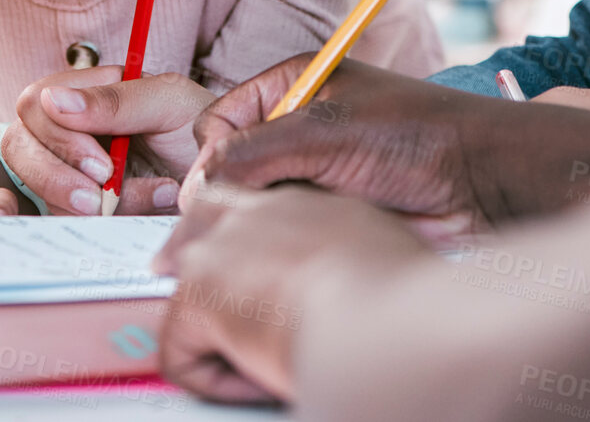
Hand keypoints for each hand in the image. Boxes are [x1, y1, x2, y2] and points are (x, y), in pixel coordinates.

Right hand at [3, 65, 212, 214]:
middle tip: (100, 196)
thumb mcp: (168, 103)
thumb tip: (52, 100)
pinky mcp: (80, 206)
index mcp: (85, 93)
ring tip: (149, 198)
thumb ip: (114, 100)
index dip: (59, 135)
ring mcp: (70, 170)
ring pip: (36, 189)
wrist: (232, 179)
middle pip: (20, 145)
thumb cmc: (203, 129)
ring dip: (88, 202)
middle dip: (57, 175)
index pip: (35, 103)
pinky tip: (146, 209)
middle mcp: (69, 129)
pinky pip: (62, 219)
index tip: (101, 164)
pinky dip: (104, 222)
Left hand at [155, 184, 432, 403]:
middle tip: (235, 321)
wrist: (389, 320)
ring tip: (263, 367)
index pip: (261, 216)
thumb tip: (360, 297)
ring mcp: (222, 245)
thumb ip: (355, 266)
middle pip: (204, 221)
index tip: (272, 297)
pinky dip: (212, 378)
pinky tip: (257, 382)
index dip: (254, 258)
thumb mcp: (388, 260)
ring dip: (218, 335)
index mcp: (311, 208)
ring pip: (188, 292)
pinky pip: (179, 348)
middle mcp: (261, 212)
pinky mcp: (198, 289)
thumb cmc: (410, 302)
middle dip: (207, 271)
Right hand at [188, 56, 589, 229]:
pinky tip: (307, 244)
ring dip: (263, 220)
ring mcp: (313, 172)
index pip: (218, 120)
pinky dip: (286, 241)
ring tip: (291, 228)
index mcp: (290, 84)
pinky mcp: (330, 213)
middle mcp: (296, 126)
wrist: (484, 184)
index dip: (213, 153)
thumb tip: (198, 187)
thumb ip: (253, 153)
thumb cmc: (418, 136)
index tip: (222, 183)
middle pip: (230, 166)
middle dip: (233, 193)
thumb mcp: (325, 132)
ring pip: (254, 204)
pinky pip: (285, 232)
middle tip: (250, 217)